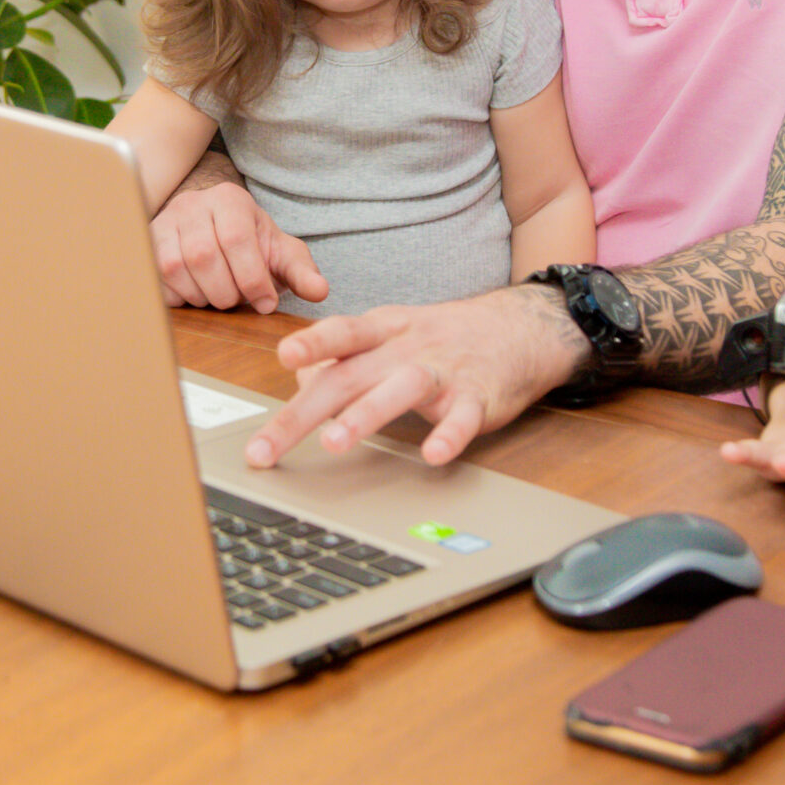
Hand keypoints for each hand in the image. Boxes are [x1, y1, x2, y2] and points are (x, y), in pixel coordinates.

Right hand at [149, 180, 327, 311]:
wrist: (212, 230)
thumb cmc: (250, 245)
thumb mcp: (280, 253)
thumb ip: (301, 271)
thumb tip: (319, 291)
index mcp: (230, 200)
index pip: (237, 239)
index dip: (252, 279)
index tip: (266, 303)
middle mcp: (193, 204)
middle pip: (203, 256)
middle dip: (226, 291)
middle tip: (238, 301)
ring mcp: (164, 222)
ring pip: (175, 268)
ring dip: (201, 295)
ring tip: (218, 297)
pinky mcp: (146, 242)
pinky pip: (156, 278)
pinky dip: (179, 296)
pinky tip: (196, 294)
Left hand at [246, 285, 583, 467]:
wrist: (519, 330)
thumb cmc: (442, 337)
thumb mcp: (389, 335)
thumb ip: (343, 358)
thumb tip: (299, 380)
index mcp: (381, 331)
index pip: (340, 335)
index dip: (312, 343)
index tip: (283, 355)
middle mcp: (406, 348)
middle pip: (349, 377)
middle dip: (302, 414)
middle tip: (265, 448)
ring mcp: (443, 372)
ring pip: (401, 388)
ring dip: (365, 414)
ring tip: (334, 441)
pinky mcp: (477, 399)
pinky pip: (462, 418)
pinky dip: (449, 436)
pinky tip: (433, 455)